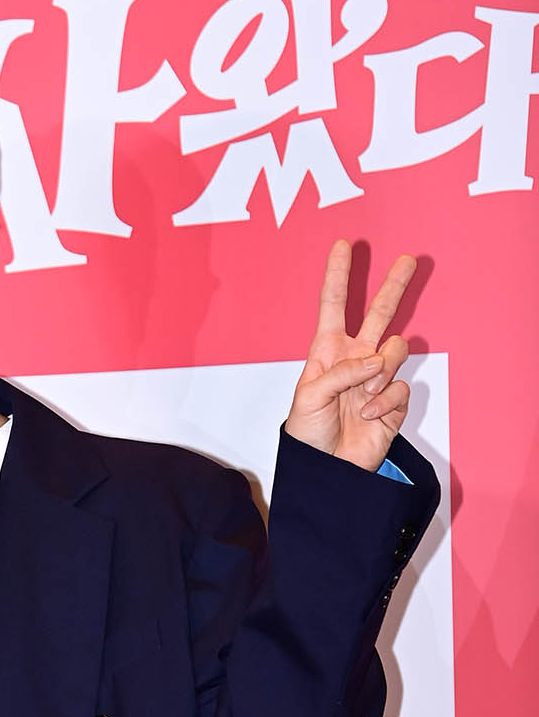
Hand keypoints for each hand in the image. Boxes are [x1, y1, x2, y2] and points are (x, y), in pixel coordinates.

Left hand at [284, 239, 416, 471]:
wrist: (326, 471)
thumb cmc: (308, 434)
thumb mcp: (309, 397)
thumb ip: (341, 372)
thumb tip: (375, 361)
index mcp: (328, 352)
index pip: (332, 306)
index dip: (338, 276)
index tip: (343, 245)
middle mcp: (355, 359)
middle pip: (379, 312)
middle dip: (394, 286)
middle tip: (408, 259)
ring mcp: (377, 378)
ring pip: (395, 349)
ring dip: (380, 372)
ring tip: (362, 397)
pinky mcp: (394, 399)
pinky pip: (400, 386)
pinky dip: (384, 402)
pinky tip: (368, 417)